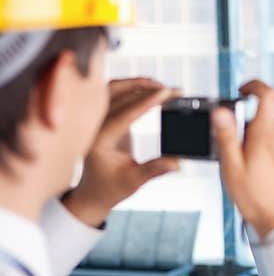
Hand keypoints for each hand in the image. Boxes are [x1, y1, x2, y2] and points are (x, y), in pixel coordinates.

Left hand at [63, 78, 179, 226]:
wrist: (94, 192)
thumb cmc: (112, 188)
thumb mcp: (134, 181)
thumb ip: (155, 170)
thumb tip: (177, 163)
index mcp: (99, 140)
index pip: (124, 113)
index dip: (147, 101)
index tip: (166, 93)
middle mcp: (94, 126)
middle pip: (116, 94)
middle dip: (144, 87)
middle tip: (169, 88)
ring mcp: (96, 120)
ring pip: (112, 89)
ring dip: (136, 83)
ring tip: (160, 85)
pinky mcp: (102, 118)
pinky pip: (114, 95)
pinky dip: (131, 88)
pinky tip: (148, 88)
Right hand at [212, 79, 273, 238]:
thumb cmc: (256, 200)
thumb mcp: (232, 168)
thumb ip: (227, 136)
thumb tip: (221, 111)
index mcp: (267, 134)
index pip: (266, 94)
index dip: (253, 86)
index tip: (242, 92)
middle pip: (264, 122)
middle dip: (249, 132)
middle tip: (239, 158)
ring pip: (273, 138)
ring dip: (261, 147)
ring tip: (253, 174)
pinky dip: (273, 157)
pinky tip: (267, 178)